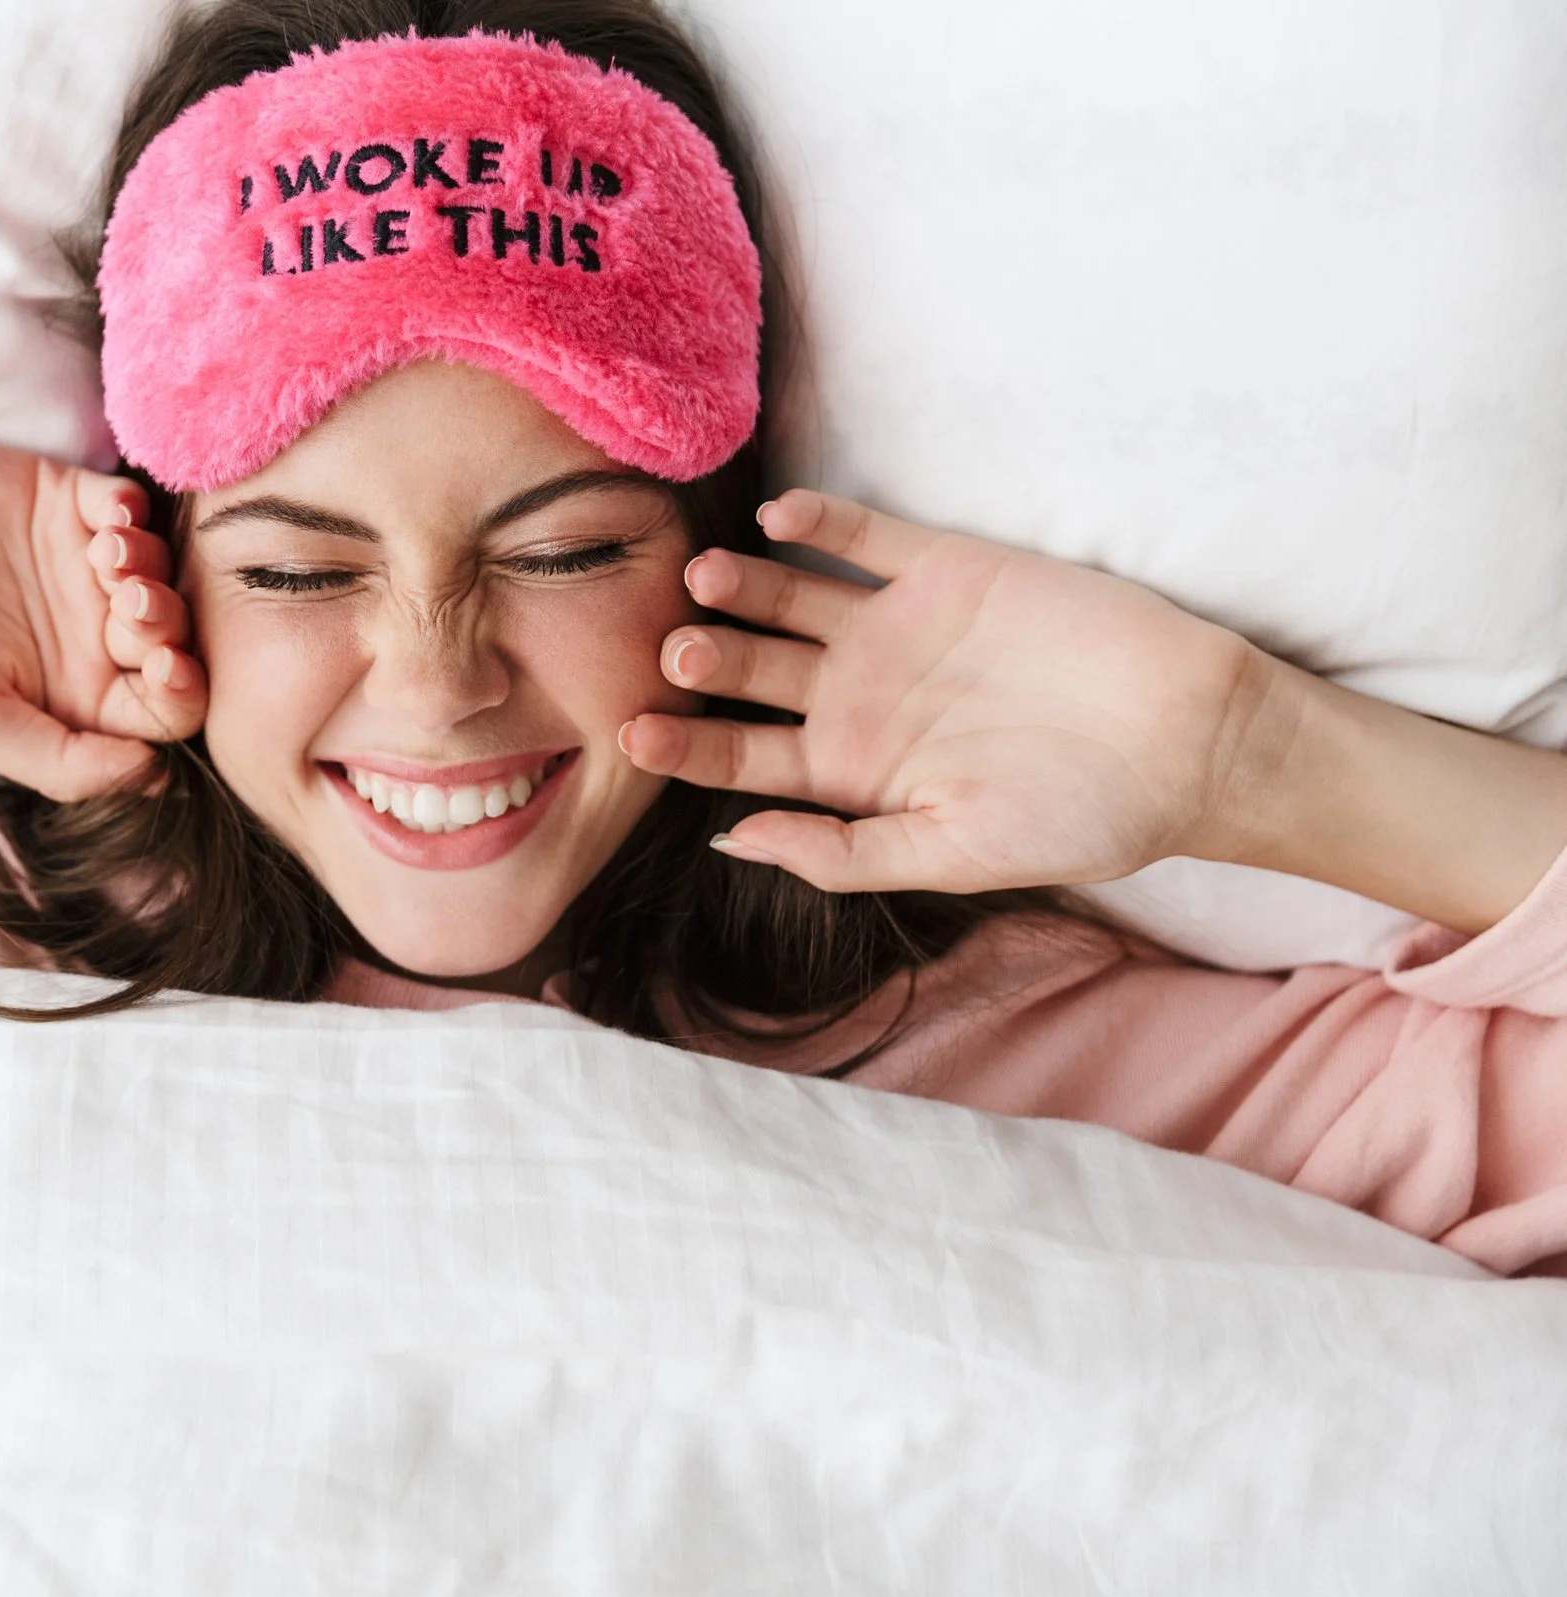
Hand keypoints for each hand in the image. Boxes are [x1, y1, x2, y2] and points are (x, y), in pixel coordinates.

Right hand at [0, 427, 205, 801]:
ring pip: (160, 570)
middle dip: (171, 625)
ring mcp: (77, 565)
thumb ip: (62, 761)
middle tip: (133, 608)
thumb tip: (156, 777)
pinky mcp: (61, 498)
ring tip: (107, 559)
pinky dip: (133, 510)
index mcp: (71, 699)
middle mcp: (84, 636)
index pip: (163, 711)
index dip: (182, 694)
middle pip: (176, 638)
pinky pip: (128, 504)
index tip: (161, 669)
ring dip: (153, 566)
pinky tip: (103, 518)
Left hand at [617, 491, 1276, 893]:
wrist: (1190, 740)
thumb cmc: (1080, 818)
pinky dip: (820, 520)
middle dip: (706, 660)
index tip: (632, 734)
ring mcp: (894, 626)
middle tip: (671, 650)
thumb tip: (731, 843)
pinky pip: (863, 534)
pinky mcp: (943, 567)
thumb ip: (842, 853)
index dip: (687, 746)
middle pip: (752, 671)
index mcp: (849, 771)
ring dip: (744, 586)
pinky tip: (779, 517)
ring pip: (791, 597)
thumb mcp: (954, 855)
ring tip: (702, 578)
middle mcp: (856, 694)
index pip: (741, 757)